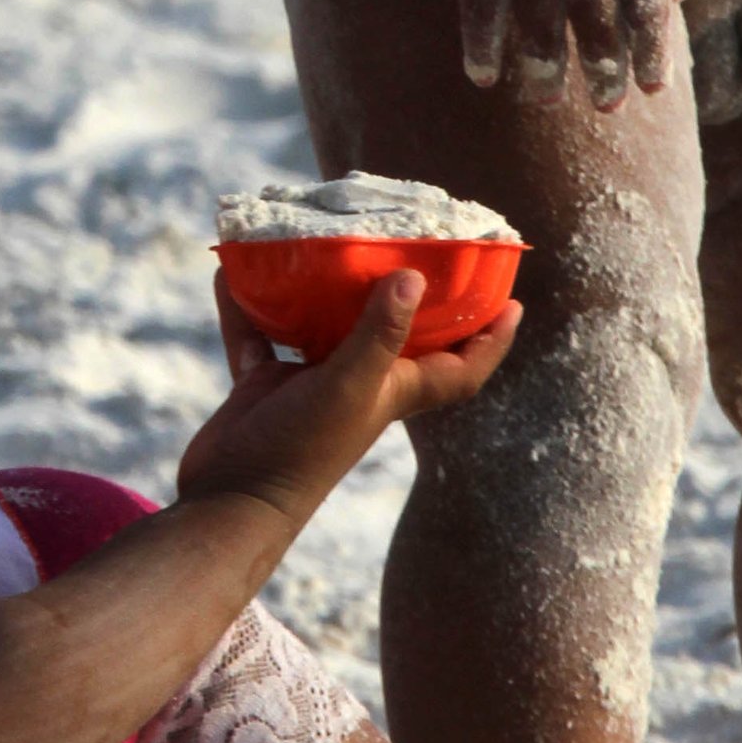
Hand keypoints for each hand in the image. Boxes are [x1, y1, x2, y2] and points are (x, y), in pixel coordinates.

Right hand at [176, 271, 521, 522]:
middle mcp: (358, 384)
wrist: (228, 500)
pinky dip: (248, 306)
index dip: (492, 340)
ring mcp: (310, 385)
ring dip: (323, 290)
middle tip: (416, 244)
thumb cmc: (301, 450)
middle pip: (397, 335)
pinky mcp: (265, 386)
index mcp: (394, 391)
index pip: (462, 369)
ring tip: (326, 241)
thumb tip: (413, 276)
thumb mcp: (350, 387)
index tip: (513, 302)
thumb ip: (379, 333)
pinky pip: (260, 334)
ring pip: (324, 325)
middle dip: (411, 295)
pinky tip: (234, 271)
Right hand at [448, 0, 682, 108]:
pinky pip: (480, 17)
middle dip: (606, 80)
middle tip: (607, 106)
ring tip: (545, 98)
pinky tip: (484, 76)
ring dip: (544, 79)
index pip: (649, 15)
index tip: (652, 89)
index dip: (652, 58)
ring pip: (539, 40)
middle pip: (600, 38)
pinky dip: (483, 52)